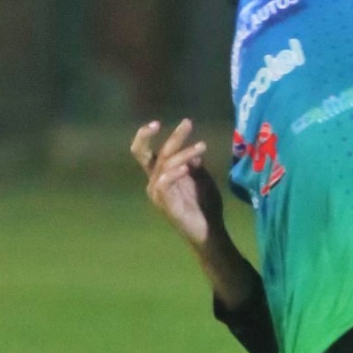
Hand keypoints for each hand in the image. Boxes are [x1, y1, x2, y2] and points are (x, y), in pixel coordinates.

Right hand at [131, 118, 223, 251]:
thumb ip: (193, 164)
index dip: (144, 136)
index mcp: (160, 176)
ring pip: (165, 164)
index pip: (144, 152)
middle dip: (171, 137)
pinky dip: (174, 172)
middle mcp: (154, 183)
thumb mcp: (201, 179)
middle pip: (154, 154)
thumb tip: (192, 151)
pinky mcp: (165, 203)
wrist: (209, 230)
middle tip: (188, 123)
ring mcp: (158, 194)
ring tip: (202, 146)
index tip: (158, 122)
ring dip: (184, 153)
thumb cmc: (205, 206)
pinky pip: (164, 182)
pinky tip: (187, 167)